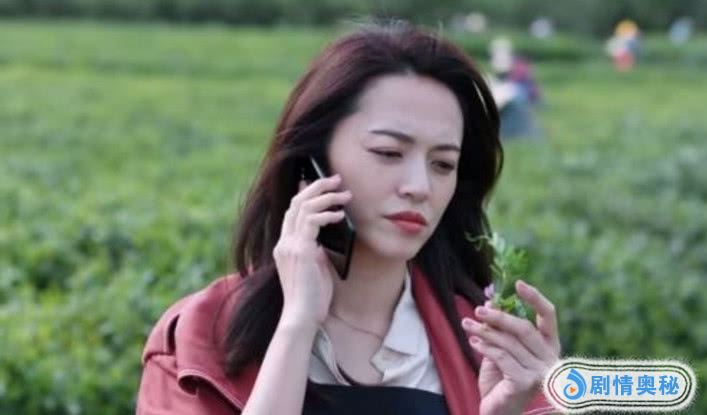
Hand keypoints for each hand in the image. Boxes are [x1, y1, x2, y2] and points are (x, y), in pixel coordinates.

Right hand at [273, 173, 351, 330]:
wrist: (302, 316)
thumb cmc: (311, 298)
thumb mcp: (314, 268)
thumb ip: (316, 250)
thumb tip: (325, 236)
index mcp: (285, 246)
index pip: (291, 212)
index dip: (303, 193)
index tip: (316, 181)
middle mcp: (284, 243)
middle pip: (296, 203)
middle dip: (316, 186)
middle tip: (335, 179)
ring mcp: (290, 245)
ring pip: (304, 207)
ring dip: (326, 197)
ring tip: (344, 193)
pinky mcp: (300, 250)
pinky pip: (312, 222)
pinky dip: (327, 214)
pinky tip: (340, 214)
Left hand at [461, 280, 560, 414]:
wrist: (499, 411)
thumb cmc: (502, 378)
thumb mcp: (502, 348)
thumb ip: (500, 329)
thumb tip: (490, 302)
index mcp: (550, 345)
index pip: (549, 315)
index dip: (535, 298)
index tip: (518, 284)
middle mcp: (550, 358)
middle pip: (524, 328)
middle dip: (498, 317)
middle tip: (478, 310)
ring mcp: (539, 372)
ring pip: (509, 343)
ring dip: (484, 332)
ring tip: (466, 324)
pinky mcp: (524, 383)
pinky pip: (502, 357)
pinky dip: (485, 347)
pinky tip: (473, 341)